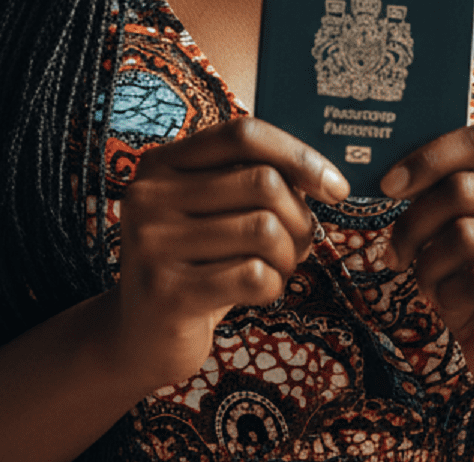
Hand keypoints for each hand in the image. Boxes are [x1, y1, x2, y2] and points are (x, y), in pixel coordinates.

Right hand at [113, 117, 349, 389]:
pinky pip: (253, 275)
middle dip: (299, 218)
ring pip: (264, 228)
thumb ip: (250, 182)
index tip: (336, 188)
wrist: (137, 338)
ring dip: (287, 256)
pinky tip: (257, 294)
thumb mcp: (212, 213)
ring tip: (275, 270)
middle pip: (263, 182)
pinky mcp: (166, 292)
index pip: (243, 135)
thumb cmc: (195, 266)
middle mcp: (149, 195)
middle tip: (297, 245)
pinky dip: (272, 286)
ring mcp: (152, 243)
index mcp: (162, 164)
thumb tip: (320, 178)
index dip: (299, 155)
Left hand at [380, 124, 473, 407]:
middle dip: (413, 223)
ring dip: (428, 266)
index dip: (428, 157)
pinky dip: (448, 296)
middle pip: (462, 190)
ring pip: (464, 237)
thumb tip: (393, 172)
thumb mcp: (466, 226)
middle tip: (396, 251)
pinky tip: (454, 306)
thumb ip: (447, 189)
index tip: (388, 186)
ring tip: (430, 284)